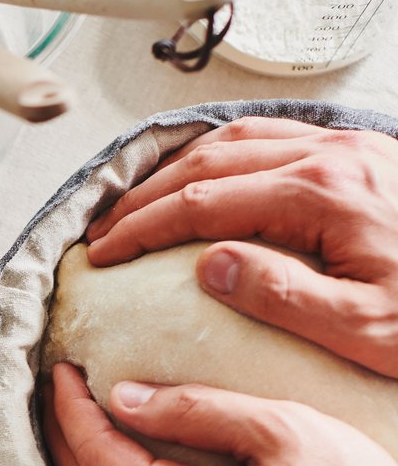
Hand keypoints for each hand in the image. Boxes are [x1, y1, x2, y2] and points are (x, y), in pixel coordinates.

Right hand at [85, 118, 397, 377]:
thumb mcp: (364, 329)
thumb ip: (283, 296)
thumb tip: (211, 263)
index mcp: (324, 197)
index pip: (204, 203)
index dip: (142, 229)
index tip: (101, 255)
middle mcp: (333, 158)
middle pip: (211, 161)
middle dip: (145, 197)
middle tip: (102, 233)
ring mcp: (349, 148)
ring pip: (239, 138)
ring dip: (178, 169)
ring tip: (137, 204)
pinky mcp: (362, 155)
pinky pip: (274, 136)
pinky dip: (222, 153)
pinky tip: (202, 177)